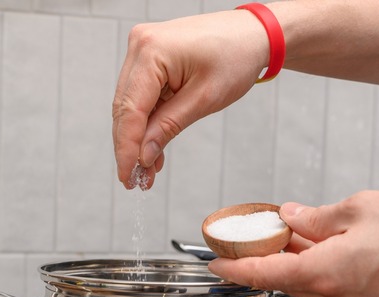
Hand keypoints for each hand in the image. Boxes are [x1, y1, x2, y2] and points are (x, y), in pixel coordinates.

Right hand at [112, 9, 268, 188]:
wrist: (253, 34)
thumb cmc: (236, 57)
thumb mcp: (204, 99)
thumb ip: (168, 127)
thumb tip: (143, 156)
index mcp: (152, 50)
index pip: (129, 109)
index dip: (126, 148)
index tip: (128, 176)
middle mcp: (140, 46)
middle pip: (124, 108)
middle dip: (130, 147)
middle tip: (136, 180)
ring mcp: (143, 50)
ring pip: (130, 105)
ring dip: (138, 139)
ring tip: (148, 171)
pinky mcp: (150, 58)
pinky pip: (142, 97)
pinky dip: (148, 123)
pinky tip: (153, 149)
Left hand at [208, 189, 378, 296]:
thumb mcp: (356, 209)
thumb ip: (315, 218)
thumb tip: (290, 217)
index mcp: (326, 273)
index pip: (265, 275)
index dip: (235, 268)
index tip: (215, 263)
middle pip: (285, 278)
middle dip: (268, 256)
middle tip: (255, 233)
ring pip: (308, 282)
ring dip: (295, 259)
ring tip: (289, 231)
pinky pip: (330, 286)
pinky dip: (318, 266)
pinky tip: (319, 243)